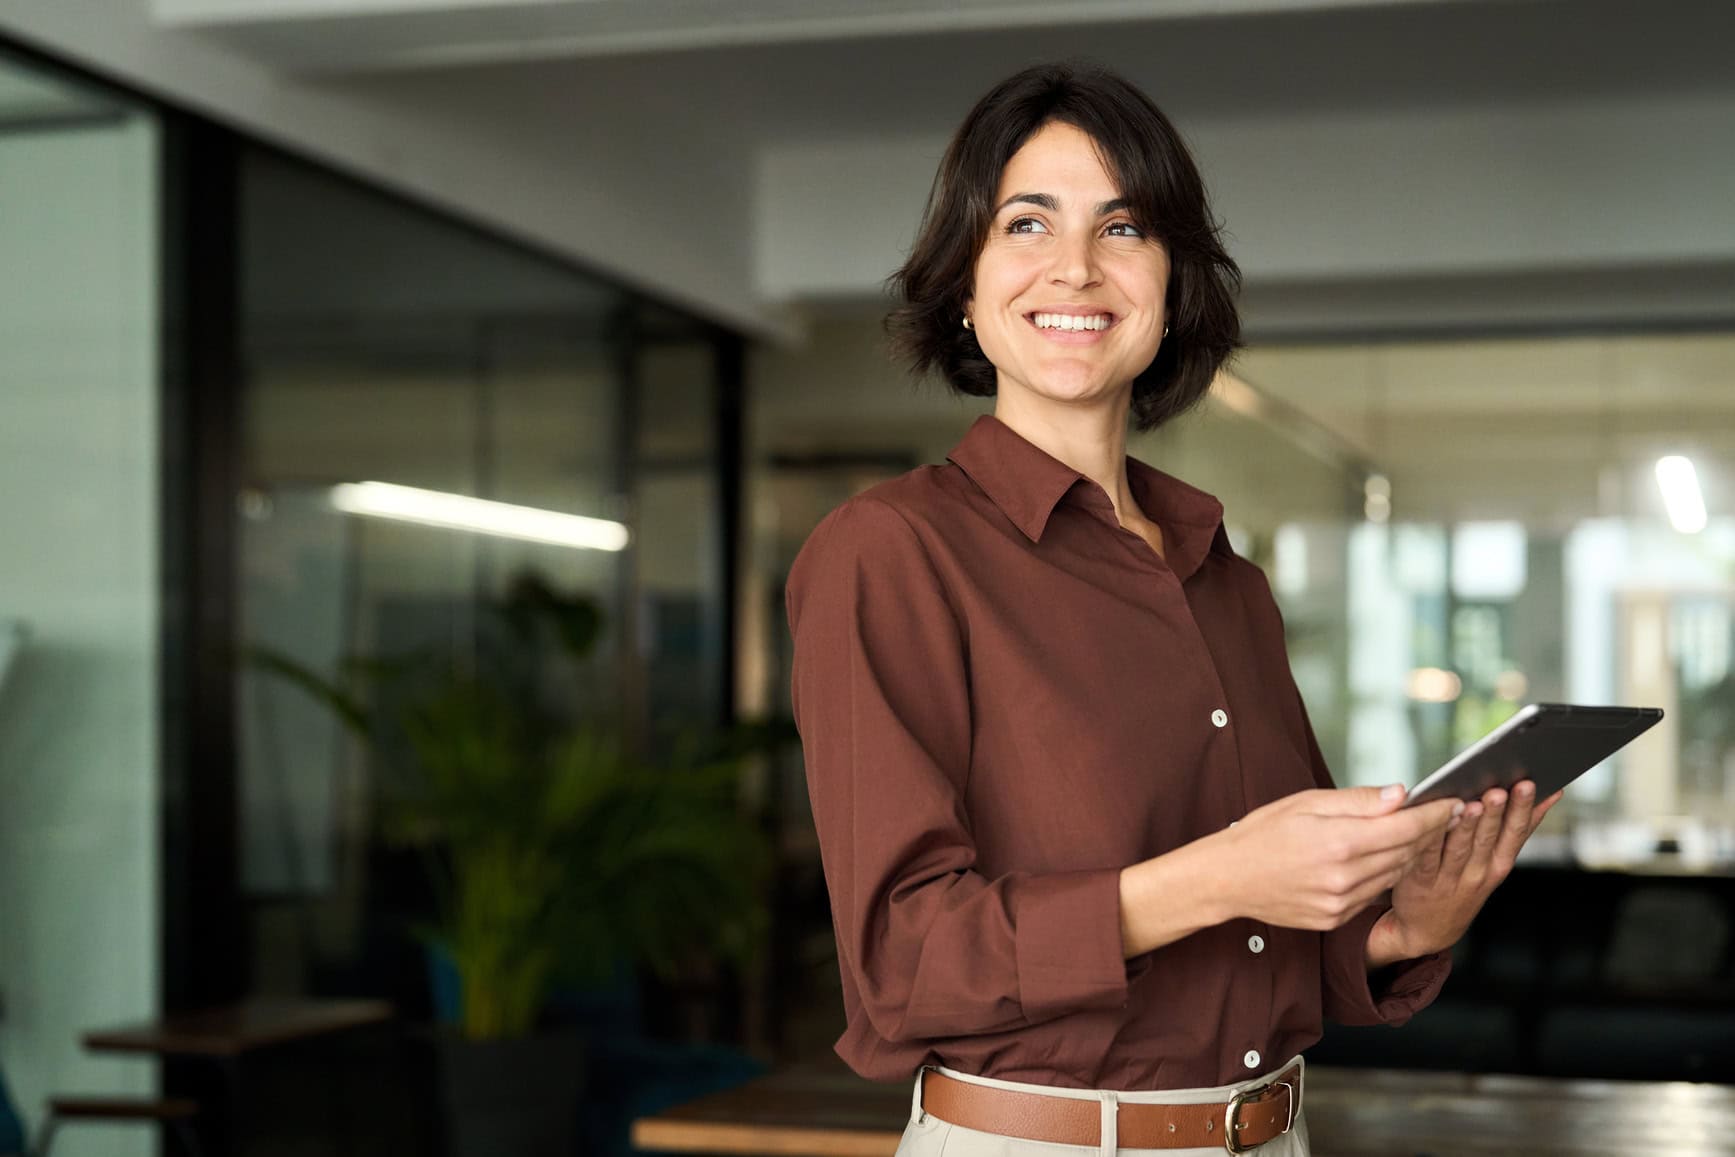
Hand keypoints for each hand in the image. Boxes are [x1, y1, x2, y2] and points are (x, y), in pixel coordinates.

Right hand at [1213, 786, 1460, 931]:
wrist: (1227, 879)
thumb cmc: (1262, 833)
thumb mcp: (1305, 803)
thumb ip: (1357, 800)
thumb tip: (1401, 794)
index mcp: (1338, 842)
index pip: (1404, 827)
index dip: (1434, 815)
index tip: (1453, 803)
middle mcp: (1344, 877)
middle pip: (1405, 852)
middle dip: (1428, 832)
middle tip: (1443, 814)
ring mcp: (1340, 903)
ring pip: (1394, 875)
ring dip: (1409, 854)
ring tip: (1416, 834)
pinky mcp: (1335, 919)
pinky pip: (1373, 895)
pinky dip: (1383, 875)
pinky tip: (1380, 859)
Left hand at [1370, 779, 1564, 962]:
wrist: (1429, 930)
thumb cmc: (1463, 885)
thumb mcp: (1495, 864)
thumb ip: (1511, 830)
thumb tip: (1542, 794)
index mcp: (1497, 865)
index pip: (1515, 833)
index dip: (1524, 810)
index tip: (1531, 785)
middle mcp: (1478, 873)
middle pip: (1489, 837)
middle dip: (1497, 811)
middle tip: (1503, 788)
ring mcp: (1449, 878)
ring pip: (1461, 846)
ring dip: (1469, 824)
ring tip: (1475, 801)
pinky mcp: (1419, 881)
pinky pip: (1426, 856)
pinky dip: (1432, 839)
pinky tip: (1434, 821)